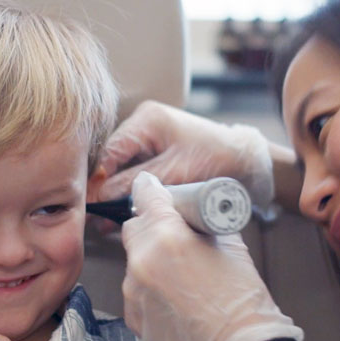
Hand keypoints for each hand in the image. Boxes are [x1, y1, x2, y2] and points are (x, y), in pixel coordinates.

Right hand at [97, 101, 274, 207]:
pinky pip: (135, 173)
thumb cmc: (218, 160)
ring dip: (116, 193)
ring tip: (105, 220)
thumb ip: (136, 184)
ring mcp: (150, 139)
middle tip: (95, 217)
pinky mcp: (158, 154)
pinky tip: (121, 212)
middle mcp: (144, 124)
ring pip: (122, 169)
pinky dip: (129, 192)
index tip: (90, 204)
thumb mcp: (174, 174)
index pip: (109, 150)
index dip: (98, 179)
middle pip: (113, 160)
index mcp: (147, 120)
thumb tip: (102, 196)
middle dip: (105, 189)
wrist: (249, 163)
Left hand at [121, 172, 302, 340]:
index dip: (149, 189)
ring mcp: (134, 291)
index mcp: (167, 237)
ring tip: (181, 279)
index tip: (149, 187)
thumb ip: (204, 226)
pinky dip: (149, 292)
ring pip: (133, 263)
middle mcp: (142, 261)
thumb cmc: (241, 301)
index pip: (147, 197)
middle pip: (133, 228)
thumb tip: (193, 216)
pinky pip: (136, 292)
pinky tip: (175, 302)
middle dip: (150, 228)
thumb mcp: (231, 247)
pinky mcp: (133, 317)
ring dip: (150, 263)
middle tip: (173, 237)